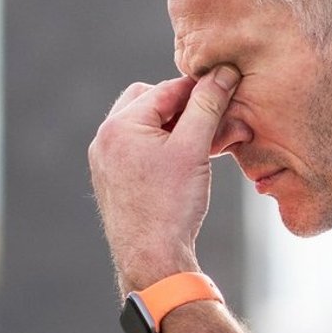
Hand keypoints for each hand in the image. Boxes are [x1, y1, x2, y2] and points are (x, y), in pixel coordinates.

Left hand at [88, 67, 240, 293]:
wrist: (152, 259)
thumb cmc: (172, 206)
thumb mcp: (194, 149)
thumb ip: (207, 105)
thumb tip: (223, 72)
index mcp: (119, 125)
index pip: (166, 89)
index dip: (199, 88)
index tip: (227, 87)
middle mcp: (104, 138)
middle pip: (148, 101)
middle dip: (180, 106)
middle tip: (211, 119)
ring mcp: (104, 160)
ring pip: (142, 125)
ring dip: (171, 126)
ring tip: (201, 142)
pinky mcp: (111, 179)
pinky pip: (136, 148)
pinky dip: (160, 146)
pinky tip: (183, 162)